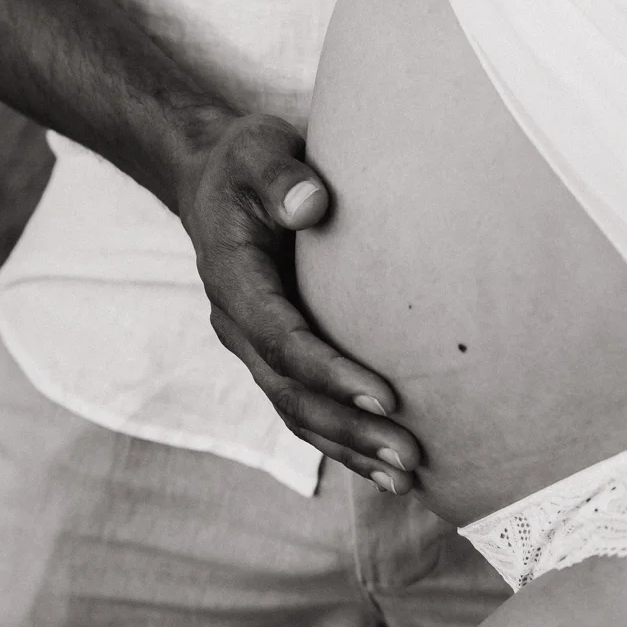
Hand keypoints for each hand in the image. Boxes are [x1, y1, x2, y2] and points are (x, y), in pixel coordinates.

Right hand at [176, 111, 419, 491]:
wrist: (215, 177)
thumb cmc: (246, 161)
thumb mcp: (256, 150)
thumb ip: (281, 176)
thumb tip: (312, 205)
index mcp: (231, 279)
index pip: (281, 339)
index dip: (331, 372)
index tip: (387, 395)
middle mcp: (236, 324)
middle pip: (291, 392)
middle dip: (350, 428)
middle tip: (411, 454)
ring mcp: (252, 344)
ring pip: (296, 410)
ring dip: (350, 446)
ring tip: (407, 476)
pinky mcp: (274, 352)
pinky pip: (303, 406)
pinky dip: (342, 439)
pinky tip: (384, 464)